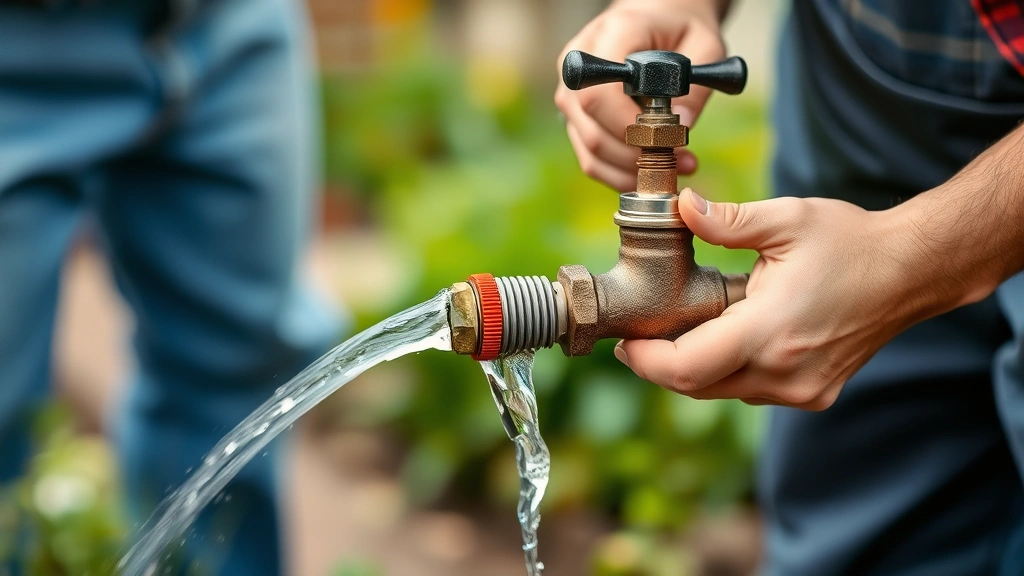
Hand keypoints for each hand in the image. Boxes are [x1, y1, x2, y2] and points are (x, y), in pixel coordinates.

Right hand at [555, 0, 727, 190]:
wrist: (656, 22)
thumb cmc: (681, 31)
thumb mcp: (706, 47)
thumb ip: (697, 87)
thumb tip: (681, 127)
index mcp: (609, 37)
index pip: (600, 93)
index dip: (629, 126)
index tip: (668, 139)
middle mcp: (577, 65)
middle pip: (591, 129)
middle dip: (636, 156)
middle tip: (680, 161)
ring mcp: (570, 93)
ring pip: (588, 150)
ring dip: (631, 171)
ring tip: (673, 170)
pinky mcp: (574, 117)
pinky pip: (590, 158)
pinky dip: (621, 174)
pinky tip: (651, 172)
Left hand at [614, 189, 972, 409]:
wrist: (910, 272)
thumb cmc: (850, 241)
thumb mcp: (787, 219)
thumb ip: (727, 220)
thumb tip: (680, 208)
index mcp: (771, 329)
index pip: (686, 368)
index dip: (646, 361)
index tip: (625, 344)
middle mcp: (785, 371)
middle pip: (697, 386)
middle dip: (661, 365)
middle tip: (640, 339)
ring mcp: (802, 389)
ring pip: (723, 391)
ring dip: (695, 368)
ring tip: (682, 331)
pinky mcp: (813, 394)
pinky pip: (751, 390)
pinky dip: (729, 370)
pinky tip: (727, 338)